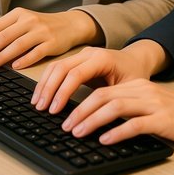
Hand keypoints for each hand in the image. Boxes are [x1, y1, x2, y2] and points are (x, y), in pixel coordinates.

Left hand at [0, 8, 101, 69]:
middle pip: (3, 36)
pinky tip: (14, 67)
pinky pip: (36, 52)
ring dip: (0, 57)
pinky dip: (24, 60)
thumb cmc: (43, 26)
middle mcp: (29, 20)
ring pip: (17, 45)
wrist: (70, 24)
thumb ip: (6, 32)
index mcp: (19, 14)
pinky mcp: (52, 43)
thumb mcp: (24, 23)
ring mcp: (41, 31)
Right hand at [32, 40, 166, 113]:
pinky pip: (57, 67)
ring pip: (56, 66)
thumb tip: (98, 121)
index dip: (63, 92)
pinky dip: (47, 80)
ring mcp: (81, 54)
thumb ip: (113, 100)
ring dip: (44, 85)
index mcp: (103, 58)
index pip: (76, 73)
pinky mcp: (76, 59)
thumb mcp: (129, 89)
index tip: (54, 110)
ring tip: (38, 104)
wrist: (136, 60)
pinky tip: (42, 94)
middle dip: (49, 89)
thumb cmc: (134, 75)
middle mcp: (89, 53)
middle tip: (41, 109)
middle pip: (62, 68)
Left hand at [57, 79, 173, 146]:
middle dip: (80, 111)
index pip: (102, 90)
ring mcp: (152, 104)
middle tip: (65, 125)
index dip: (80, 101)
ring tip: (78, 131)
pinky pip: (135, 124)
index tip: (66, 115)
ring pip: (114, 107)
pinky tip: (105, 139)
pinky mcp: (162, 119)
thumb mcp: (150, 105)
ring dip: (92, 120)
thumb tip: (101, 120)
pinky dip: (117, 131)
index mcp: (137, 87)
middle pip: (103, 96)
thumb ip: (129, 108)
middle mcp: (142, 91)